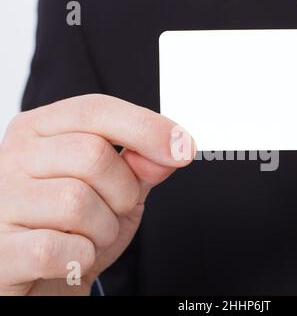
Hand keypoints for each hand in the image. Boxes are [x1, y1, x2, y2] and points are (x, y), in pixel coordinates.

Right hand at [0, 94, 194, 294]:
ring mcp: (0, 201)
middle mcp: (13, 157)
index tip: (184, 147)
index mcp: (40, 131)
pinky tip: (69, 257)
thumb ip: (143, 166)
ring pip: (76, 202)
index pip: (96, 110)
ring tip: (87, 236)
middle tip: (112, 210)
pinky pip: (56, 248)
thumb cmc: (79, 228)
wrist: (44, 278)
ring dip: (102, 229)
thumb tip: (171, 147)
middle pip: (93, 154)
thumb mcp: (118, 190)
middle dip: (122, 191)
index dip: (147, 127)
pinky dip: (79, 257)